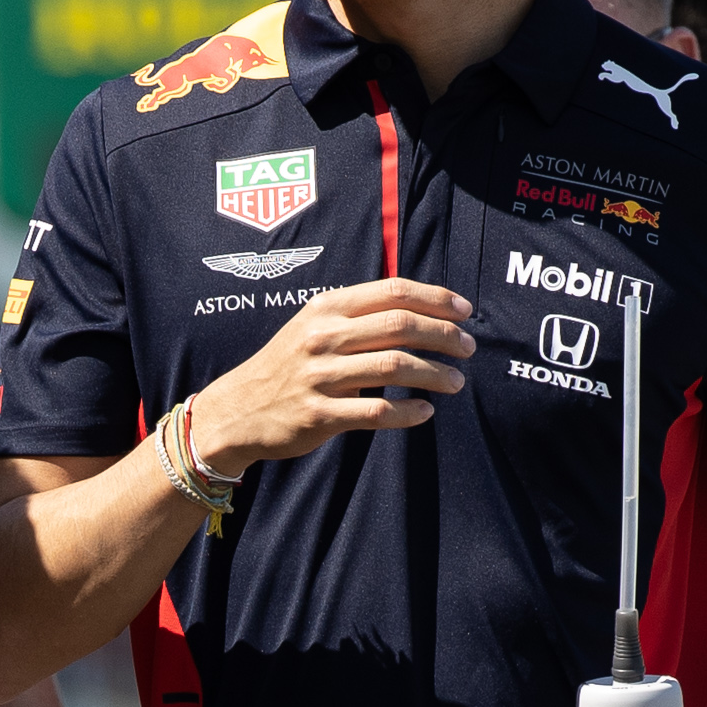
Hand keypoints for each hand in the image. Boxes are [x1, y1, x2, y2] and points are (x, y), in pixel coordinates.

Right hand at [181, 280, 466, 476]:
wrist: (237, 410)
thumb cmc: (287, 365)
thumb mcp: (313, 325)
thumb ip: (357, 314)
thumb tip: (419, 308)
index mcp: (326, 308)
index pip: (393, 291)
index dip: (436, 298)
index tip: (465, 311)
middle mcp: (322, 336)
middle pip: (400, 326)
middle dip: (444, 336)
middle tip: (468, 348)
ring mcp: (320, 376)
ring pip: (394, 366)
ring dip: (435, 374)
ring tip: (456, 382)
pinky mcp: (319, 414)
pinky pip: (376, 412)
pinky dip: (408, 412)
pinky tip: (425, 411)